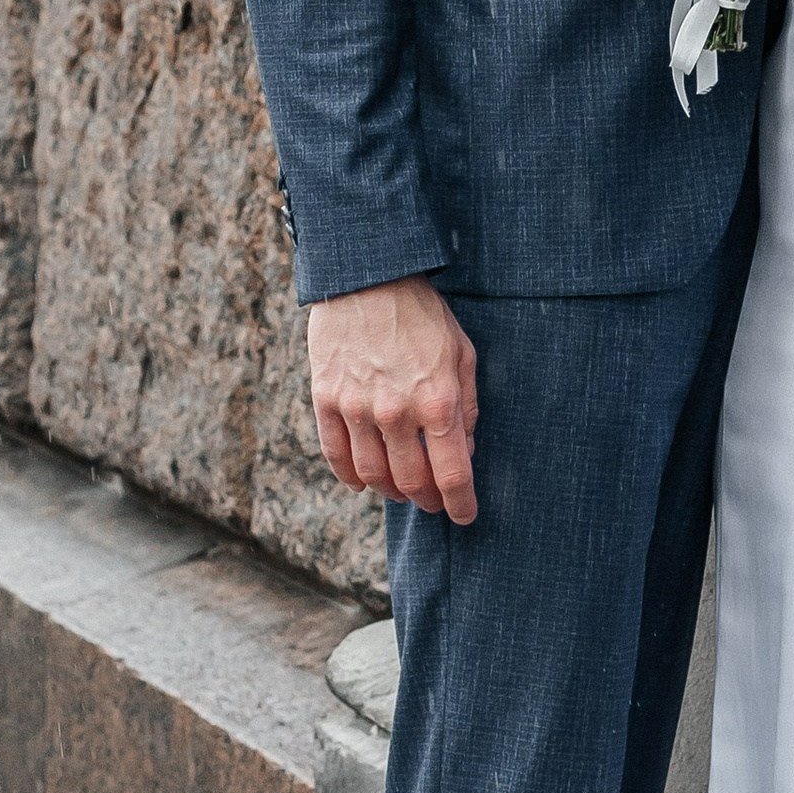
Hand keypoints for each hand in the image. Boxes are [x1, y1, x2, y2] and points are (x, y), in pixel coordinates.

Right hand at [307, 276, 478, 521]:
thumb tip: (466, 448)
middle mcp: (396, 412)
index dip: (461, 503)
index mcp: (438, 401)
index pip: (452, 474)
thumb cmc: (422, 314)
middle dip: (427, 500)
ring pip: (373, 475)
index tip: (465, 516)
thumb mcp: (462, 352)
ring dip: (391, 492)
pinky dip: (350, 477)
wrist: (367, 277)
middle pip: (411, 482)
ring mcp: (357, 408)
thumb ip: (467, 405)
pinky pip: (336, 455)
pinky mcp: (326, 400)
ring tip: (402, 490)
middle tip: (433, 502)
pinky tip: (363, 481)